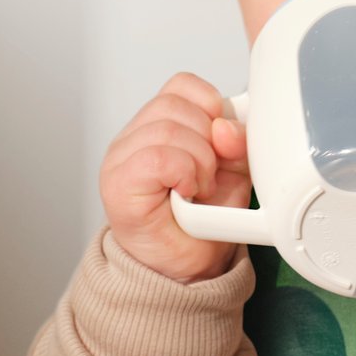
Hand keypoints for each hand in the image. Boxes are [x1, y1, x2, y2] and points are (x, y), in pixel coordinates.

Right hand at [99, 72, 250, 282]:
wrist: (187, 269)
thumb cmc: (202, 223)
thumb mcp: (234, 173)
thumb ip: (237, 144)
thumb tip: (229, 127)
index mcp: (158, 126)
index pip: (183, 86)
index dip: (212, 107)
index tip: (224, 142)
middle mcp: (134, 137)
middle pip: (177, 104)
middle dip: (209, 140)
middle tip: (209, 176)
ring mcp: (120, 158)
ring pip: (170, 129)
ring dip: (200, 162)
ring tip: (198, 189)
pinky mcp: (118, 183)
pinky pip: (159, 156)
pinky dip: (184, 173)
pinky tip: (186, 192)